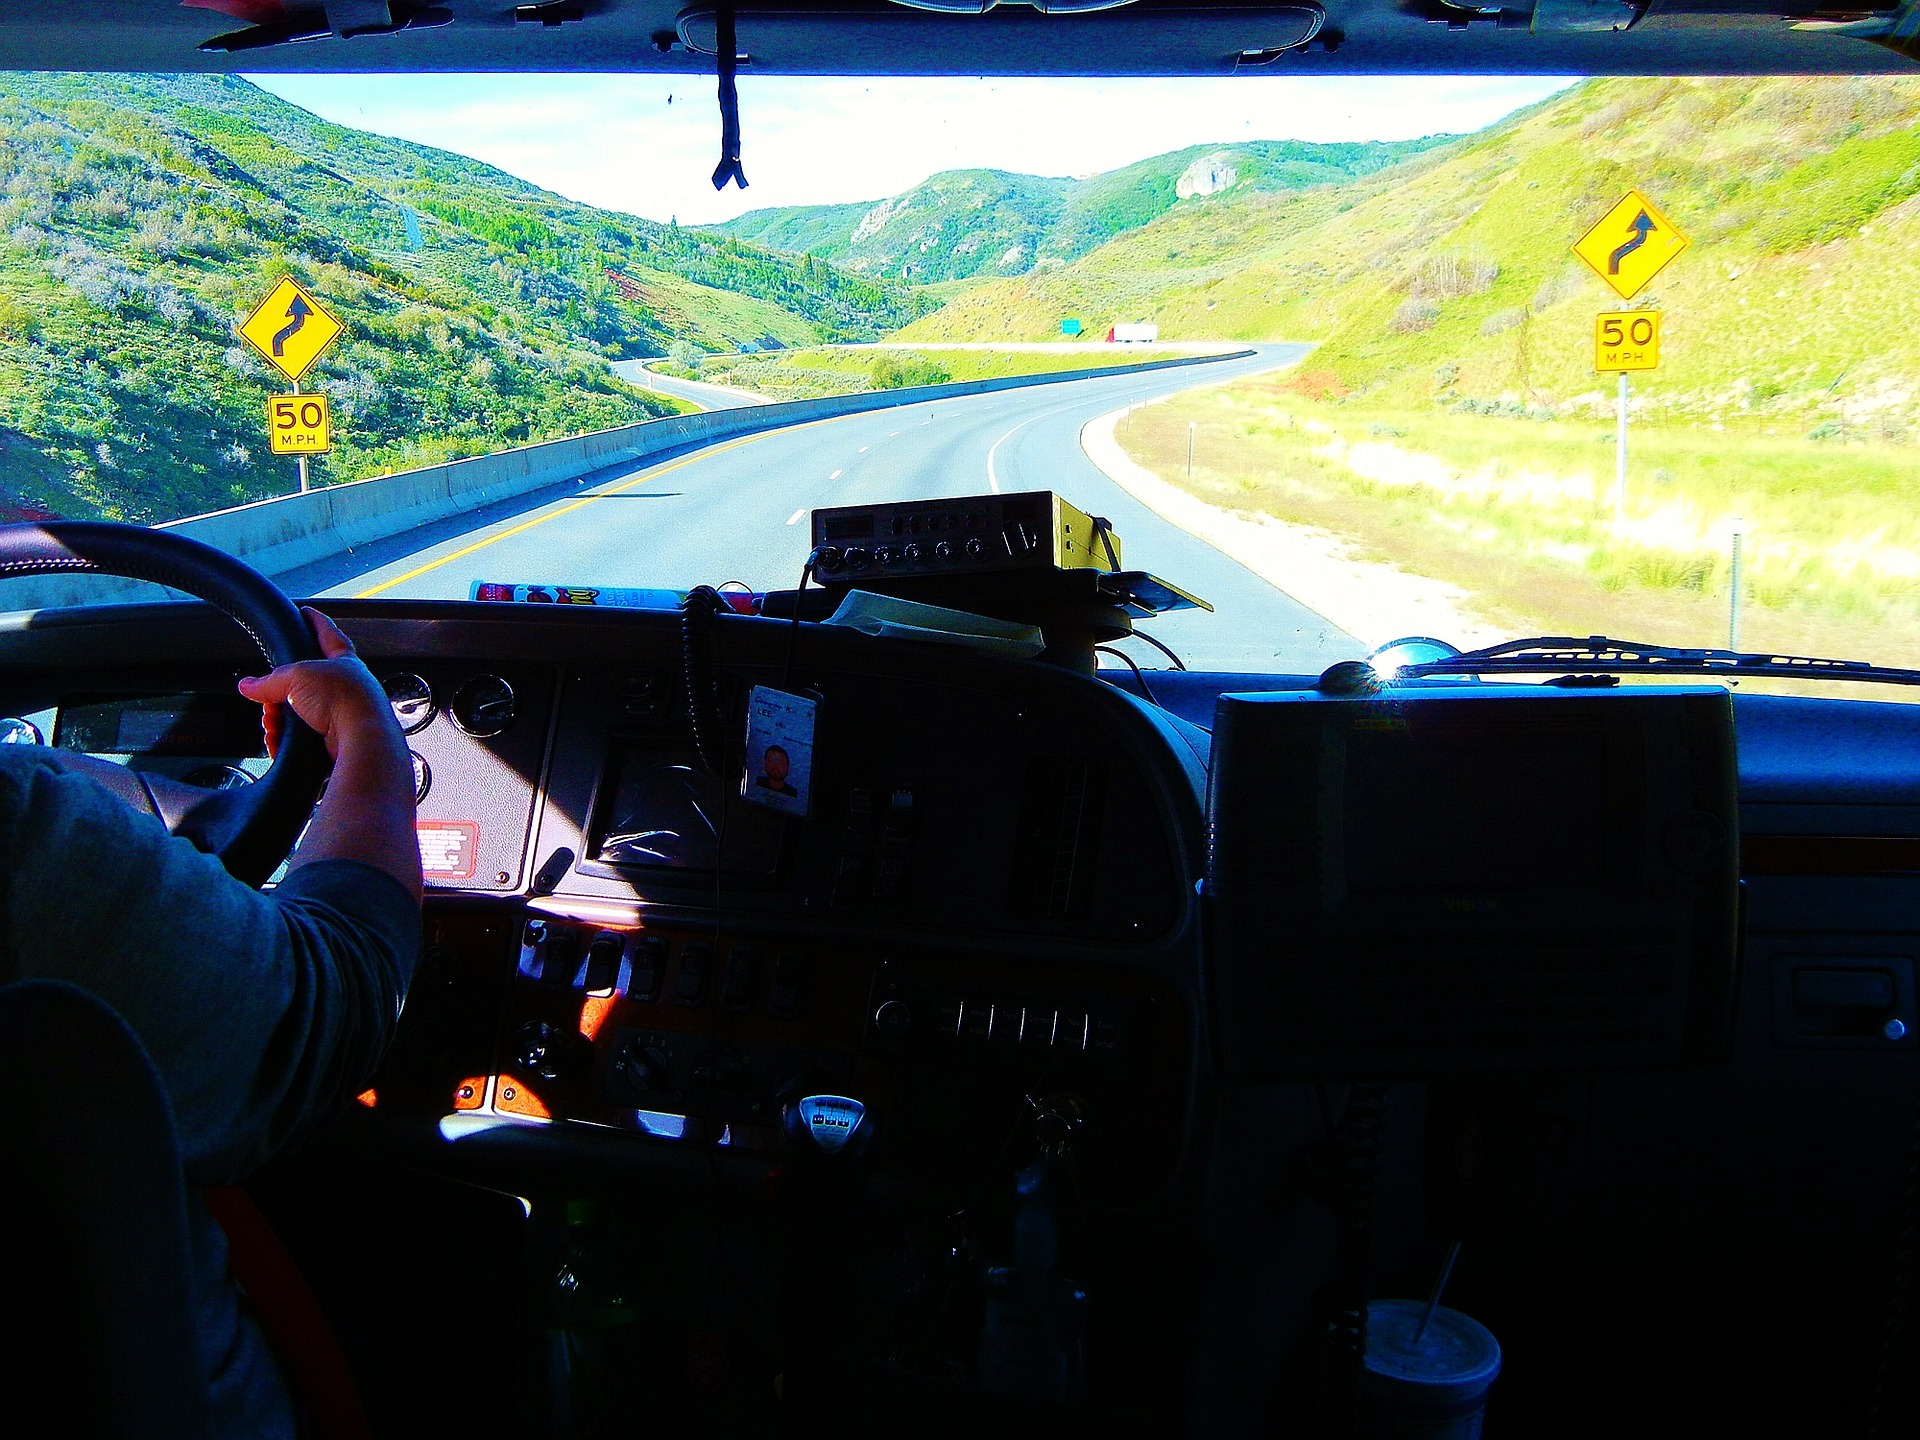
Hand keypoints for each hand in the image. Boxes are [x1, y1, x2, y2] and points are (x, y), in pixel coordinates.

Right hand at [237, 608, 395, 762]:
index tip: (306, 612)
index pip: (328, 633)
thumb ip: (269, 681)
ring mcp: (340, 715)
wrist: (361, 740)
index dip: (315, 621)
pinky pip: (300, 738)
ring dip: (279, 719)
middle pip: (303, 682)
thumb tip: (249, 686)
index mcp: (344, 662)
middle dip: (280, 691)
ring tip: (274, 722)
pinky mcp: (333, 740)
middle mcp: (346, 688)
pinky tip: (279, 740)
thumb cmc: (344, 700)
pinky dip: (285, 740)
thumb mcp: (296, 678)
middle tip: (270, 698)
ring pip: (298, 713)